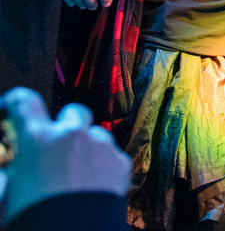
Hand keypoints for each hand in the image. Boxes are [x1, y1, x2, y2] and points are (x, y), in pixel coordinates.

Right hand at [0, 87, 131, 221]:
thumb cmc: (34, 214)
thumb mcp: (9, 192)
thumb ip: (10, 172)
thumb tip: (9, 169)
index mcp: (37, 138)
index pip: (24, 102)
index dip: (18, 102)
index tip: (15, 107)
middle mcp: (71, 134)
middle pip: (73, 112)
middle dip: (66, 124)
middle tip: (58, 144)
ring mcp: (100, 145)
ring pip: (95, 135)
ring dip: (87, 148)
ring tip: (78, 174)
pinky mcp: (121, 162)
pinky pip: (112, 155)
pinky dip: (104, 166)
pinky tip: (95, 186)